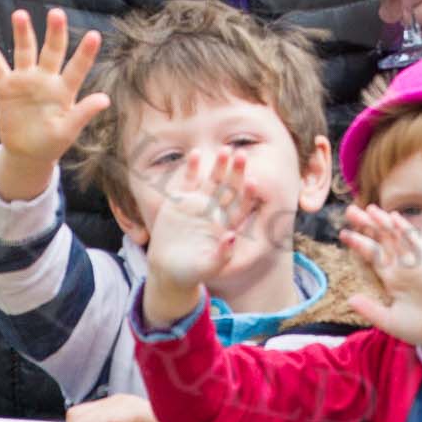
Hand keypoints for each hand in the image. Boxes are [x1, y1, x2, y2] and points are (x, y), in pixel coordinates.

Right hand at [0, 9, 108, 202]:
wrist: (26, 152)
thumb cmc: (52, 142)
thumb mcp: (68, 131)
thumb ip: (83, 113)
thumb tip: (105, 99)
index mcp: (64, 89)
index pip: (77, 68)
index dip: (85, 54)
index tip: (94, 35)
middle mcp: (46, 78)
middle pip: (52, 51)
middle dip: (54, 33)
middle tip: (56, 13)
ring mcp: (25, 79)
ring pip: (25, 51)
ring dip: (23, 33)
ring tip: (20, 15)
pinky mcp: (5, 85)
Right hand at [141, 147, 266, 326]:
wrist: (167, 268)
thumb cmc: (192, 271)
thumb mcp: (208, 267)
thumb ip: (222, 255)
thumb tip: (232, 237)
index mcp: (227, 226)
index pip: (241, 207)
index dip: (247, 195)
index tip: (254, 182)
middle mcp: (216, 211)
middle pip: (230, 189)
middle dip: (236, 172)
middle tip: (242, 154)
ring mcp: (199, 203)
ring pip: (212, 180)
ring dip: (219, 165)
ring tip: (226, 149)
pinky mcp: (182, 200)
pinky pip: (189, 180)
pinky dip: (192, 168)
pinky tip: (196, 154)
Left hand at [339, 206, 421, 372]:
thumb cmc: (421, 328)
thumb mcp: (389, 321)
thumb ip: (370, 309)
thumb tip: (349, 299)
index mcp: (391, 279)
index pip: (371, 255)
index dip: (358, 243)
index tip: (343, 233)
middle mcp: (401, 267)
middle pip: (381, 240)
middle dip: (366, 225)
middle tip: (350, 210)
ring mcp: (415, 264)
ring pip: (396, 237)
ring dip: (383, 222)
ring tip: (369, 209)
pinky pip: (416, 243)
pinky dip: (406, 230)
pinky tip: (395, 218)